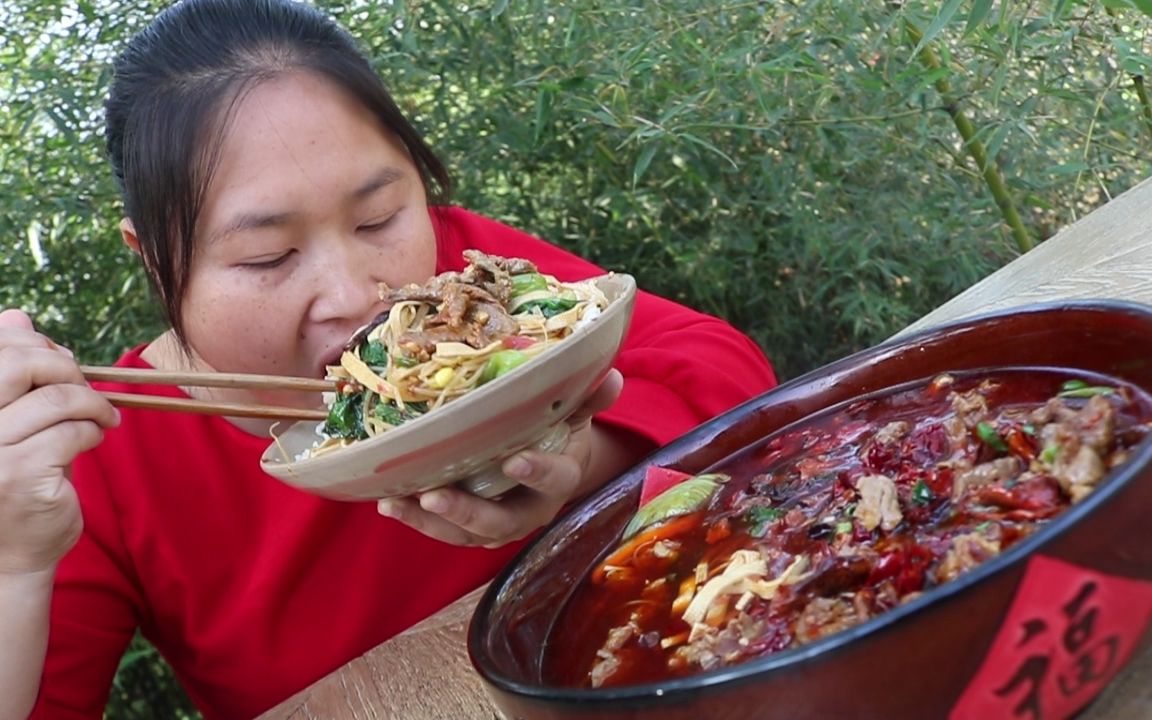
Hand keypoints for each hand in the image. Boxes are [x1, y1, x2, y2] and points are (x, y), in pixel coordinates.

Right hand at [0, 310, 119, 574]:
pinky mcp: (19, 475)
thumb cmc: (12, 478)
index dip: (34, 342)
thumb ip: (14, 372)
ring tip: (103, 418)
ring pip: (55, 399)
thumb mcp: (10, 419)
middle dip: (65, 366)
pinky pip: (72, 433)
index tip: (61, 358)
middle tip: (87, 385)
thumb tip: (16, 316)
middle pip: (21, 364)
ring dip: (92, 404)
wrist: (10, 553)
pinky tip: (94, 440)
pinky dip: (93, 432)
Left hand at [377, 369, 625, 546]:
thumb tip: (609, 375)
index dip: (537, 472)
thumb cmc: (559, 428)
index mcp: (560, 479)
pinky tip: (387, 500)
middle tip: (435, 496)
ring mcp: (496, 522)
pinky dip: (415, 518)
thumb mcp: (574, 410)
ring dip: (429, 521)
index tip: (515, 459)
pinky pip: (442, 529)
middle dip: (467, 512)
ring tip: (396, 502)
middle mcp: (528, 510)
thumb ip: (587, 396)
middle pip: (500, 523)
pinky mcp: (469, 526)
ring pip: (464, 534)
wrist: (552, 459)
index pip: (554, 479)